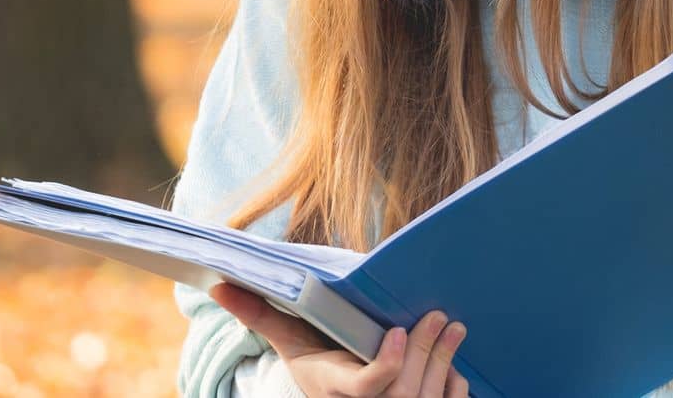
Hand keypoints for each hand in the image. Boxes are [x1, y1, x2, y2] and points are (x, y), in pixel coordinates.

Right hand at [209, 281, 469, 396]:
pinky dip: (454, 387)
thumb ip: (259, 313)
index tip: (397, 329)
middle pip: (404, 391)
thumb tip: (217, 284)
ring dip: (444, 361)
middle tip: (442, 316)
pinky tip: (455, 362)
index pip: (365, 388)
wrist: (331, 394)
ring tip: (454, 327)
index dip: (386, 364)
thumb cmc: (313, 360)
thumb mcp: (287, 340)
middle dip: (425, 352)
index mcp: (332, 389)